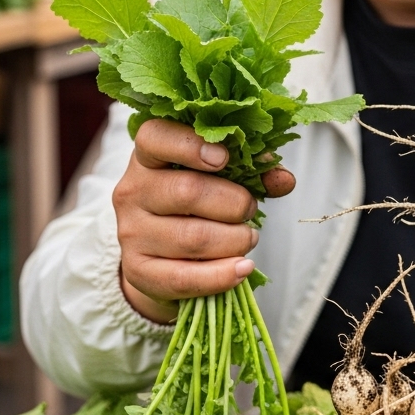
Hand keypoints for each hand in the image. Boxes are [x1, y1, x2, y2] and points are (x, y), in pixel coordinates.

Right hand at [115, 119, 296, 323]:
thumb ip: (250, 172)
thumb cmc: (193, 207)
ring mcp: (131, 233)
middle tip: (250, 209)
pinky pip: (185, 277)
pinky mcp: (138, 271)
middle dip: (235, 203)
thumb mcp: (215, 180)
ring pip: (193, 237)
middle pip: (188, 191)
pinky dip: (222, 275)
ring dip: (235, 239)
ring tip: (248, 237)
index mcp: (148, 158)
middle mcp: (132, 191)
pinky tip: (243, 267)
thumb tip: (283, 178)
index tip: (224, 157)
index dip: (190, 144)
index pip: (155, 138)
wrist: (158, 258)